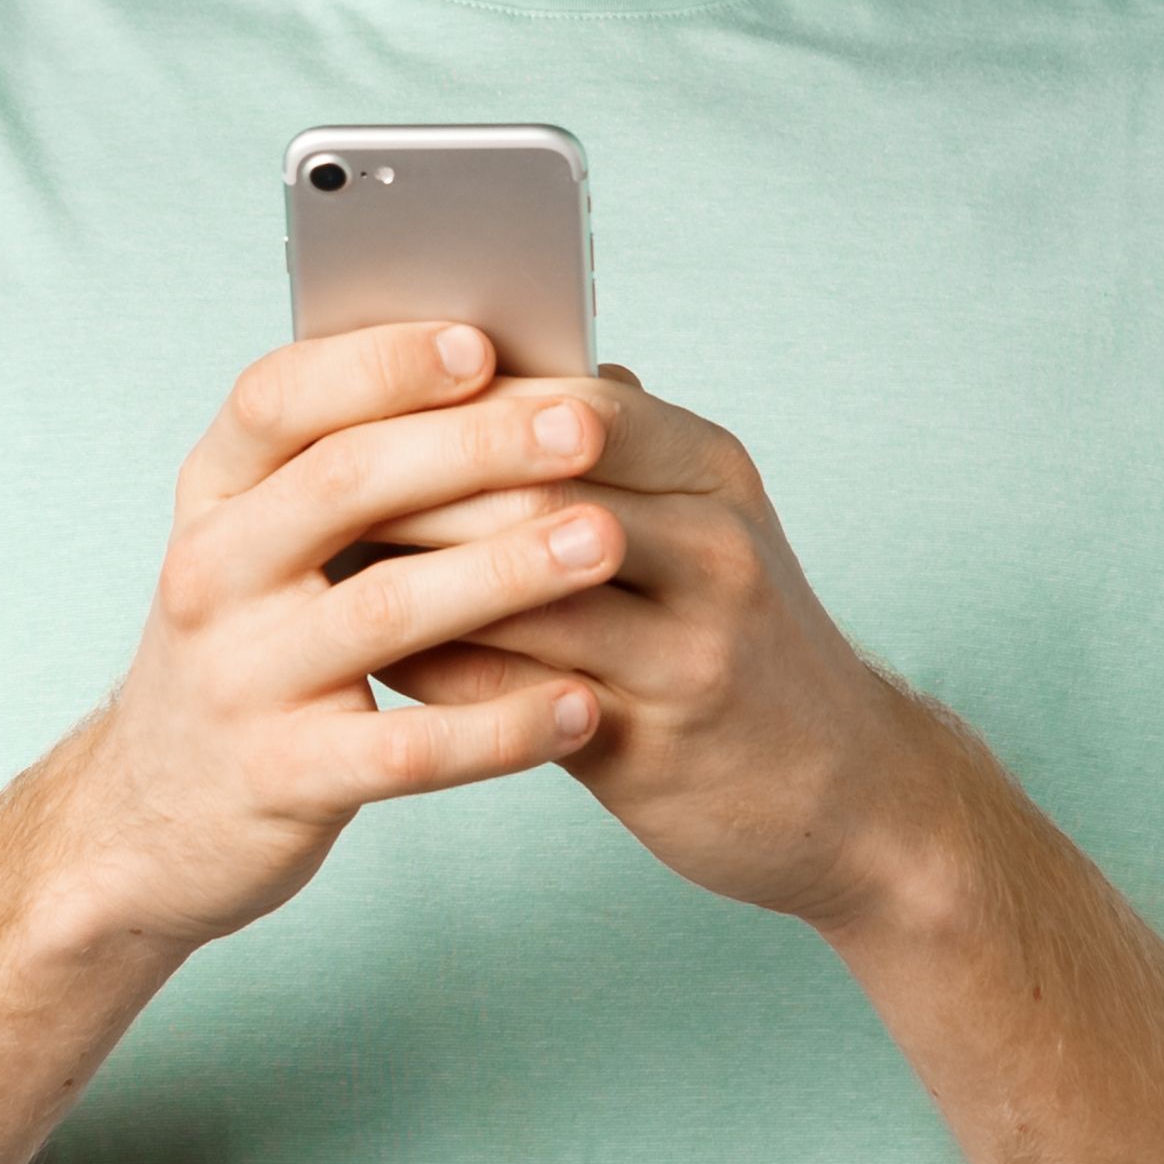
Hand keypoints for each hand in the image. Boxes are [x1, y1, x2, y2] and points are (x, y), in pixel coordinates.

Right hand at [26, 322, 631, 958]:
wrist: (152, 816)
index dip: (380, 363)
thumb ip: (352, 469)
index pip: (279, 397)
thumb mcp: (263, 545)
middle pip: (345, 485)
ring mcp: (239, 679)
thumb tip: (507, 376)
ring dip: (506, 571)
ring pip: (383, 610)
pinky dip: (501, 726)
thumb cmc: (251, 650)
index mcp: (213, 494)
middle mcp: (211, 573)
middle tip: (585, 425)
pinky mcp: (281, 778)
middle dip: (476, 445)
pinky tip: (583, 705)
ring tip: (605, 542)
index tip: (483, 341)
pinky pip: (407, 750)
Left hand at [377, 371, 964, 930]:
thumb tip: (487, 366)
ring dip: (410, 576)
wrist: (853, 798)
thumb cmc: (744, 645)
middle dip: (412, 482)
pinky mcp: (656, 741)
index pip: (570, 401)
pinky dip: (437, 671)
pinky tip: (379, 662)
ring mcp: (693, 646)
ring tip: (323, 569)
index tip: (356, 402)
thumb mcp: (704, 524)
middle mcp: (714, 544)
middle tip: (310, 486)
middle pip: (533, 483)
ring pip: (517, 586)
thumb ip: (609, 454)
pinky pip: (516, 691)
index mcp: (712, 470)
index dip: (458, 401)